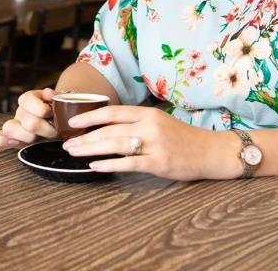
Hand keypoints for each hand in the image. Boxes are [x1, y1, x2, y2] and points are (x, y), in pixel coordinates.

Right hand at [0, 88, 57, 147]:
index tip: (51, 114)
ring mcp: (15, 125)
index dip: (40, 109)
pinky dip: (1, 141)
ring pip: (10, 128)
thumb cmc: (60, 111)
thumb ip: (57, 96)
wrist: (60, 122)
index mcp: (31, 99)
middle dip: (45, 129)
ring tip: (40, 138)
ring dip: (29, 137)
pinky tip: (12, 142)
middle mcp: (21, 111)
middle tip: (55, 131)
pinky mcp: (12, 138)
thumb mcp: (62, 101)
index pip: (27, 99)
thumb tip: (48, 93)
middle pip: (27, 121)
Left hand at [61, 105, 238, 180]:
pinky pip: (129, 163)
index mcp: (148, 113)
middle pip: (110, 130)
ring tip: (75, 152)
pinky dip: (110, 164)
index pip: (113, 112)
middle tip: (67, 143)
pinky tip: (95, 166)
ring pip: (116, 145)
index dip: (90, 116)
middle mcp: (149, 125)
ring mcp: (154, 144)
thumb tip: (106, 127)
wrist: (210, 151)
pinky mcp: (159, 163)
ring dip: (91, 148)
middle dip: (85, 136)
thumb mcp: (159, 122)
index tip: (73, 122)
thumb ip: (136, 123)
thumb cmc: (182, 138)